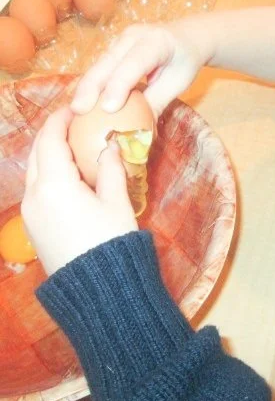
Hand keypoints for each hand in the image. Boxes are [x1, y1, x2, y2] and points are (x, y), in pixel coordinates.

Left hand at [21, 107, 137, 274]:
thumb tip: (110, 147)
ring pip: (33, 173)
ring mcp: (30, 215)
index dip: (59, 121)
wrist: (99, 291)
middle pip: (36, 154)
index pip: (50, 141)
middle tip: (72, 126)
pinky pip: (35, 192)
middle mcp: (34, 197)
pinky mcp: (33, 229)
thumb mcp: (117, 203)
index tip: (72, 109)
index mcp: (55, 186)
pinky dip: (47, 176)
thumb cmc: (112, 242)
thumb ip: (111, 170)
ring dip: (48, 156)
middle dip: (51, 136)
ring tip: (71, 150)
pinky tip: (67, 179)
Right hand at [70, 21, 209, 117]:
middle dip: (91, 86)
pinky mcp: (114, 47)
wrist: (187, 37)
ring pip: (100, 63)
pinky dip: (90, 83)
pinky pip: (100, 66)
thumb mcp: (177, 83)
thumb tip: (140, 132)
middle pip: (108, 61)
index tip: (108, 108)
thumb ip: (157, 103)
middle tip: (78, 111)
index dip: (119, 85)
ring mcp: (121, 39)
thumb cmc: (185, 61)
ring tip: (75, 109)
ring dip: (86, 87)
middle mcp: (134, 36)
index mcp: (156, 42)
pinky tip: (82, 100)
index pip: (134, 64)